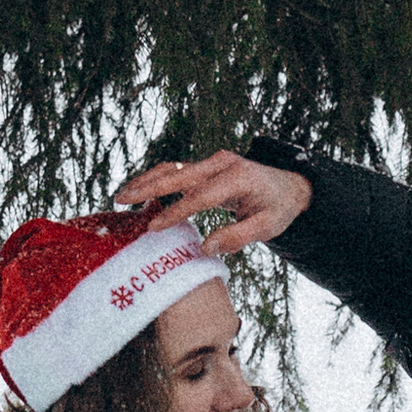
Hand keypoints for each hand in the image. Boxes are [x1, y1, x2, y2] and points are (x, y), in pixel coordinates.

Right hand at [116, 147, 310, 257]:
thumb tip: (204, 247)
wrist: (289, 186)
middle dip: (149, 186)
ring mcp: (214, 163)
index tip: (154, 227)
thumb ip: (237, 237)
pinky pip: (179, 172)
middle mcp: (223, 164)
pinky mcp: (208, 167)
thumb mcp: (267, 226)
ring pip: (175, 169)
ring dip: (148, 180)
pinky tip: (140, 192)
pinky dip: (158, 181)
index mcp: (238, 177)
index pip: (201, 196)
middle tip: (121, 199)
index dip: (176, 212)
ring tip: (123, 195)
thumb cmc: (278, 208)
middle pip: (180, 174)